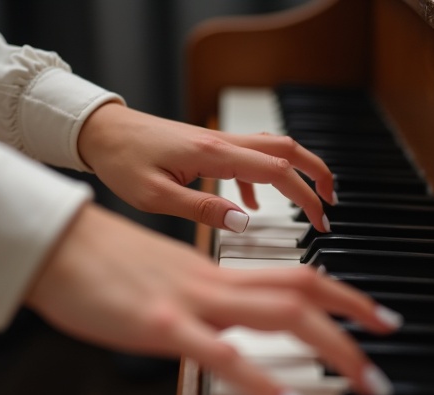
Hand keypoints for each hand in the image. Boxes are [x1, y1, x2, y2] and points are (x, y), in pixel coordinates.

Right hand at [26, 203, 401, 394]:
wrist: (60, 244)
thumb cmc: (108, 260)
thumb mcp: (168, 278)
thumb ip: (203, 298)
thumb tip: (228, 321)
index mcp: (215, 272)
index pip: (292, 274)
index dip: (338, 291)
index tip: (369, 311)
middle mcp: (213, 283)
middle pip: (300, 290)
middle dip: (352, 315)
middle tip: (387, 336)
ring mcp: (189, 303)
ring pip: (276, 315)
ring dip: (328, 346)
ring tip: (364, 378)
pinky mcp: (160, 324)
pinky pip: (220, 354)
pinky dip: (260, 380)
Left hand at [77, 103, 335, 232]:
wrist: (102, 133)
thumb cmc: (122, 161)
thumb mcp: (155, 196)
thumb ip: (202, 208)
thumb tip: (243, 222)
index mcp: (213, 154)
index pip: (277, 172)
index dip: (305, 196)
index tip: (320, 221)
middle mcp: (222, 142)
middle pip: (287, 149)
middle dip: (316, 173)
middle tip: (331, 202)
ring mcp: (217, 141)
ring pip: (272, 149)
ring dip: (296, 171)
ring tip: (307, 199)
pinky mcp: (209, 147)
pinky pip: (248, 157)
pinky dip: (262, 178)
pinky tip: (252, 202)